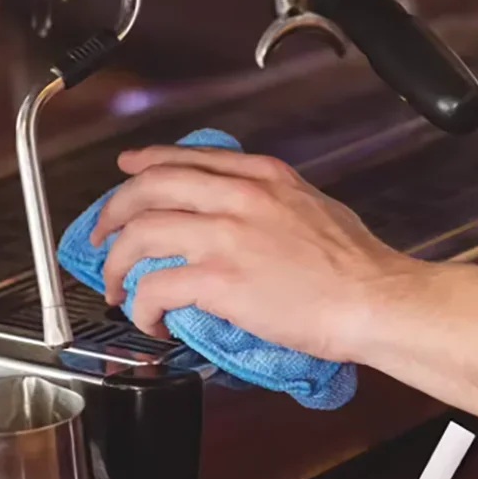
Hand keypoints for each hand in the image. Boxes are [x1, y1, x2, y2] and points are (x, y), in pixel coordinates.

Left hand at [91, 146, 423, 361]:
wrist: (374, 299)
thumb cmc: (358, 266)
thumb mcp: (318, 209)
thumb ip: (279, 203)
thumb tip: (257, 217)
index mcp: (263, 178)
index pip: (187, 159)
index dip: (146, 164)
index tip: (127, 172)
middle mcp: (238, 198)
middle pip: (149, 188)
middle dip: (113, 212)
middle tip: (103, 235)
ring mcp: (226, 237)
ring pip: (140, 235)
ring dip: (117, 263)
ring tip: (116, 286)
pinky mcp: (220, 281)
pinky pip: (156, 287)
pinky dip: (142, 305)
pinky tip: (150, 319)